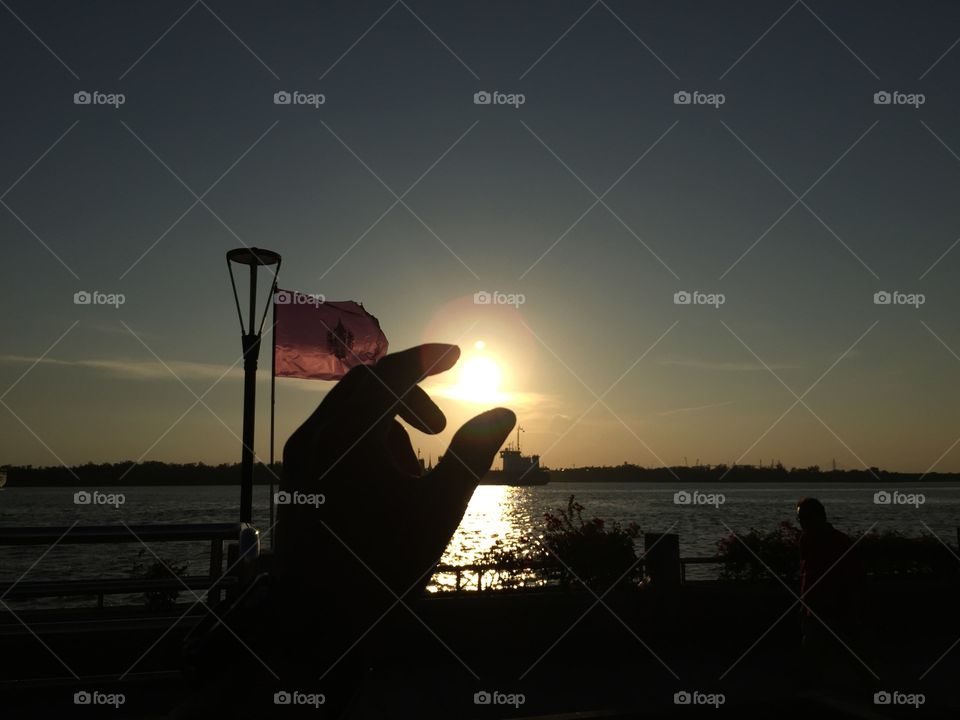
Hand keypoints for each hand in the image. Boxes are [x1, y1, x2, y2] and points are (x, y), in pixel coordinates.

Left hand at [276, 343, 514, 615]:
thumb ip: (472, 454)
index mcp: (348, 436)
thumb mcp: (439, 509)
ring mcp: (297, 456)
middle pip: (367, 386)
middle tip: (437, 429)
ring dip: (386, 425)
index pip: (390, 373)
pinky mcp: (292, 476)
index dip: (426, 358)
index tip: (455, 353)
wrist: (315, 621)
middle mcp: (315, 435)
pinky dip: (361, 441)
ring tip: (409, 478)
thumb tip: (504, 412)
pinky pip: (331, 436)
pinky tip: (380, 486)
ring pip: (348, 413)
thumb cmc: (382, 565)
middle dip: (409, 396)